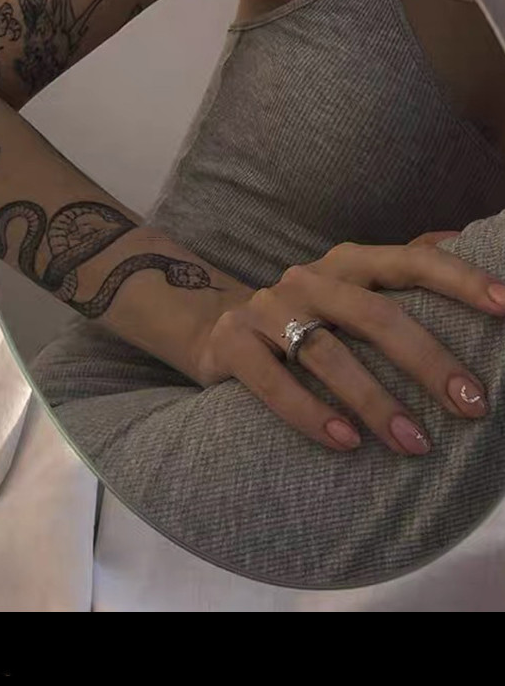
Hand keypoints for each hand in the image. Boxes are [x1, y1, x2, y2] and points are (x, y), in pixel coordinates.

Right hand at [193, 234, 504, 454]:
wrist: (213, 328)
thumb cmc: (304, 317)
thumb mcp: (349, 287)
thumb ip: (402, 268)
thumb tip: (466, 241)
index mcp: (347, 262)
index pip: (410, 260)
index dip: (460, 279)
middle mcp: (308, 280)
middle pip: (375, 315)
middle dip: (429, 362)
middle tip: (473, 406)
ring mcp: (266, 310)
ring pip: (328, 355)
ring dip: (377, 402)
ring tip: (415, 444)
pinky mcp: (232, 345)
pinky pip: (275, 383)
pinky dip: (312, 414)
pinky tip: (347, 442)